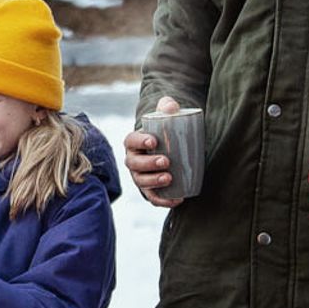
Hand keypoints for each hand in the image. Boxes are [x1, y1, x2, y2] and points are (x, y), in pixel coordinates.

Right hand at [124, 95, 180, 209]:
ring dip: (153, 181)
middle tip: (166, 161)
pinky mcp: (151, 189)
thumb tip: (170, 106)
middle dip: (148, 164)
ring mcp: (140, 176)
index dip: (139, 141)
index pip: (130, 141)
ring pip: (141, 182)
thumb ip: (168, 107)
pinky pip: (153, 198)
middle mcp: (133, 160)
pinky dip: (163, 200)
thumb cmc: (165, 131)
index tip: (154, 141)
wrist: (168, 148)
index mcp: (134, 142)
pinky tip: (178, 199)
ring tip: (169, 178)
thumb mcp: (166, 116)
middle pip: (134, 164)